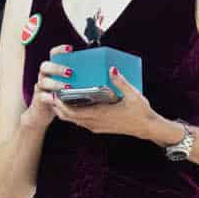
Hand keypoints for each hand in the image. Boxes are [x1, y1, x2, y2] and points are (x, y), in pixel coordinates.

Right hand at [21, 44, 74, 128]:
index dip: (60, 50)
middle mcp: (45, 75)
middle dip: (58, 68)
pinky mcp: (39, 98)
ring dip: (56, 83)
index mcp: (53, 69)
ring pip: (44, 81)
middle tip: (70, 73)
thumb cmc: (60, 95)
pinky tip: (56, 99)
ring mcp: (41, 86)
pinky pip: (42, 96)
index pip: (53, 54)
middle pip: (45, 66)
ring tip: (67, 87)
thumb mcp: (68, 84)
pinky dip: (49, 97)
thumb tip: (99, 74)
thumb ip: (77, 78)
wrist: (43, 111)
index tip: (70, 49)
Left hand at [51, 65, 166, 142]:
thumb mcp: (133, 94)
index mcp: (100, 114)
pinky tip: (72, 106)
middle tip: (51, 94)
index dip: (60, 105)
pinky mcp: (99, 128)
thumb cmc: (141, 111)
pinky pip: (81, 122)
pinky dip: (73, 115)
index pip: (73, 112)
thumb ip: (120, 81)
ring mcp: (97, 127)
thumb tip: (112, 69)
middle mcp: (95, 123)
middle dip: (58, 107)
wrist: (147, 128)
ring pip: (74, 121)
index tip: (54, 94)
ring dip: (64, 112)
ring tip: (58, 99)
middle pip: (69, 117)